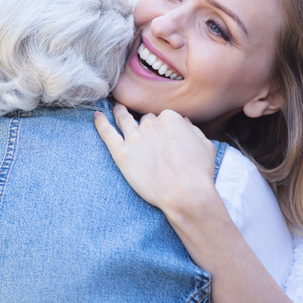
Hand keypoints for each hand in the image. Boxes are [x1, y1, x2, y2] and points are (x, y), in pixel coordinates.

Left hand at [93, 104, 216, 216]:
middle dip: (147, 127)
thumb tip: (184, 122)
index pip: (162, 117)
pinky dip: (100, 123)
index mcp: (170, 117)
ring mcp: (134, 137)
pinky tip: (96, 116)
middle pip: (144, 120)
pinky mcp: (121, 153)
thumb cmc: (199, 173)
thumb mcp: (206, 145)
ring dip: (119, 112)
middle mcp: (150, 124)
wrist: (186, 194)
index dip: (164, 128)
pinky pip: (107, 133)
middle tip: (149, 140)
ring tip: (116, 109)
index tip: (166, 138)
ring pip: (124, 119)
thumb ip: (193, 129)